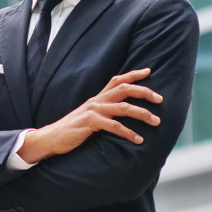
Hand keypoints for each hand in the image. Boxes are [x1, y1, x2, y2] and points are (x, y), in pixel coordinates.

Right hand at [19, 68, 162, 164]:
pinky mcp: (90, 123)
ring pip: (123, 107)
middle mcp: (96, 101)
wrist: (51, 138)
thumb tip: (119, 114)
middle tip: (160, 99)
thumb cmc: (72, 129)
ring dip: (142, 114)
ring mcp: (93, 111)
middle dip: (144, 92)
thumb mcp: (88, 116)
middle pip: (124, 89)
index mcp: (97, 98)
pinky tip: (138, 140)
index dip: (133, 75)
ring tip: (156, 121)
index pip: (117, 80)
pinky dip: (128, 133)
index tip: (149, 71)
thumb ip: (102, 112)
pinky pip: (114, 126)